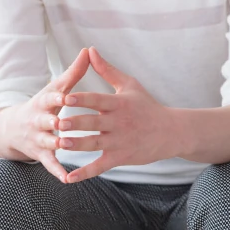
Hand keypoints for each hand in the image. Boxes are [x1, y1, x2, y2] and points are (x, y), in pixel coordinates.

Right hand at [0, 48, 89, 182]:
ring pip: (47, 142)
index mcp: (44, 102)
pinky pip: (49, 164)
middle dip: (52, 122)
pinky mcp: (41, 154)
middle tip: (63, 123)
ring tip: (66, 145)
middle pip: (45, 121)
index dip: (57, 97)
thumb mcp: (55, 88)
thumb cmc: (44, 104)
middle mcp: (38, 120)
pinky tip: (67, 179)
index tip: (66, 96)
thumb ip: (74, 72)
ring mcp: (38, 138)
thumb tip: (89, 50)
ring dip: (55, 144)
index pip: (50, 98)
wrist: (13, 128)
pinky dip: (57, 171)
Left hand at [59, 47, 171, 183]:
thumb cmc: (148, 106)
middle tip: (58, 122)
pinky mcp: (121, 157)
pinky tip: (69, 178)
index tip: (66, 97)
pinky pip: (100, 166)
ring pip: (95, 144)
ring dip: (78, 145)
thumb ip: (107, 70)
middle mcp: (119, 122)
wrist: (171, 132)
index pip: (98, 100)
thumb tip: (90, 50)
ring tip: (60, 144)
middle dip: (76, 123)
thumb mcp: (129, 85)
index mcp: (119, 104)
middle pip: (94, 122)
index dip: (82, 99)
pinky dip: (85, 173)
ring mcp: (120, 141)